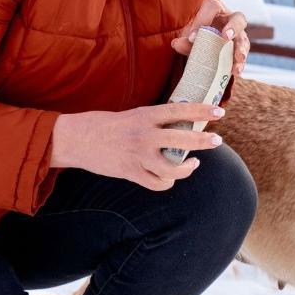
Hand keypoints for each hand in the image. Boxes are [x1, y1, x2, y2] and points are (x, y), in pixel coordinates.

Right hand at [51, 103, 224, 190]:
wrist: (75, 139)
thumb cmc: (105, 125)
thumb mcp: (132, 115)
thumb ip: (154, 121)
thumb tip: (180, 125)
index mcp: (144, 115)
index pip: (179, 111)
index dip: (201, 112)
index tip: (218, 112)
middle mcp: (144, 135)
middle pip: (183, 140)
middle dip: (203, 141)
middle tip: (217, 141)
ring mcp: (138, 156)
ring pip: (173, 169)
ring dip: (187, 169)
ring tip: (193, 163)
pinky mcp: (131, 173)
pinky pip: (158, 184)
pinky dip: (167, 182)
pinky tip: (170, 177)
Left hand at [170, 0, 248, 76]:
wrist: (206, 44)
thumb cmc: (198, 35)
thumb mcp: (190, 36)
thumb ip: (184, 40)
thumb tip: (177, 44)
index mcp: (216, 11)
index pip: (212, 8)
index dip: (202, 20)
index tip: (191, 38)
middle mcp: (230, 20)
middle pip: (238, 19)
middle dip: (233, 28)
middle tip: (225, 37)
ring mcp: (238, 36)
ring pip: (244, 40)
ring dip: (241, 50)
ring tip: (238, 59)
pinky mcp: (240, 50)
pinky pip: (243, 57)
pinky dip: (240, 65)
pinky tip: (236, 72)